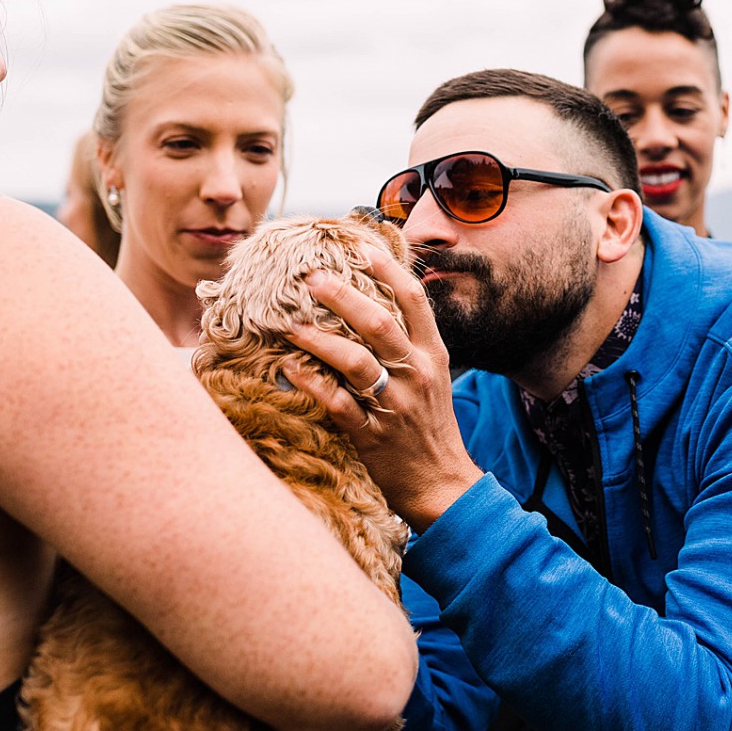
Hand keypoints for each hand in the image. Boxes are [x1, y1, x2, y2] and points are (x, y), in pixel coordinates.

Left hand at [284, 247, 483, 529]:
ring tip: (289, 323)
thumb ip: (408, 343)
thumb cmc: (430, 426)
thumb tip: (371, 304)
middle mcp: (417, 374)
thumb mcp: (432, 377)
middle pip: (379, 323)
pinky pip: (336, 403)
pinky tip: (289, 367)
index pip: (414, 300)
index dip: (387, 269)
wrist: (442, 483)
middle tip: (310, 278)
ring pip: (355, 361)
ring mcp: (395, 405)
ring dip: (318, 339)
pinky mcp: (372, 434)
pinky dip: (310, 383)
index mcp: (433, 354)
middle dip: (341, 296)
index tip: (358, 247)